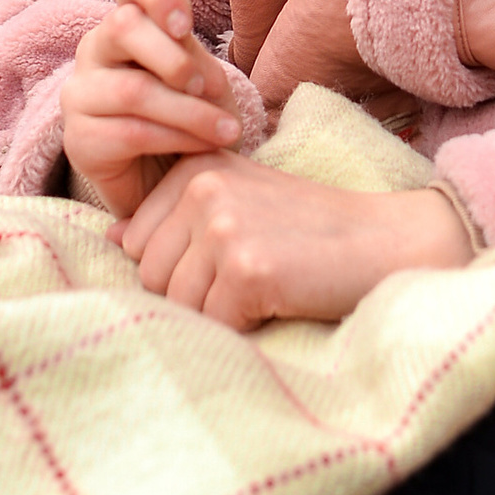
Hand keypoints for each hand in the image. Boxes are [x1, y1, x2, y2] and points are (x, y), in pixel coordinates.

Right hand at [63, 0, 242, 215]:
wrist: (173, 184)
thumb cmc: (191, 121)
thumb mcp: (205, 82)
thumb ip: (193, 55)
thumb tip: (183, 38)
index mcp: (130, 20)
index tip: (185, 24)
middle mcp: (96, 49)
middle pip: (123, 26)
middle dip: (176, 59)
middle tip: (211, 88)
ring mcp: (80, 93)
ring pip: (132, 90)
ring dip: (190, 112)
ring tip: (225, 131)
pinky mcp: (78, 141)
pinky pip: (130, 133)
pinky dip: (177, 140)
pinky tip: (202, 149)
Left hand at [116, 156, 470, 330]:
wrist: (386, 242)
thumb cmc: (311, 229)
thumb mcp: (240, 200)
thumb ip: (175, 215)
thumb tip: (109, 238)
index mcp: (194, 168)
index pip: (137, 245)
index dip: (183, 266)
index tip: (233, 254)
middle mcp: (203, 189)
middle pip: (151, 277)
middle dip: (195, 293)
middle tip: (253, 275)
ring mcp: (224, 228)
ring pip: (178, 305)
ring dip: (220, 311)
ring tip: (268, 285)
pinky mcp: (248, 270)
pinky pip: (215, 325)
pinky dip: (245, 327)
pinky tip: (281, 299)